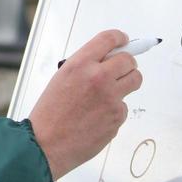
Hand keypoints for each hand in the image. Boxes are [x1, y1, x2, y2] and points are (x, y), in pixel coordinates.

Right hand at [28, 30, 142, 179]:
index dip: (119, 38)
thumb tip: (107, 60)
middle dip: (127, 64)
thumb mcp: (61, 79)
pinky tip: (97, 116)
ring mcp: (111, 97)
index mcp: (79, 64)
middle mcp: (98, 77)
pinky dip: (115, 109)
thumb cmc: (50, 113)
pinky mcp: (117, 116)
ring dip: (127, 83)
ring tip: (110, 92)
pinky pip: (124, 106)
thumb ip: (84, 67)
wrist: (46, 143)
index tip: (124, 40)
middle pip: (129, 60)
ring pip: (135, 80)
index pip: (109, 39)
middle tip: (121, 70)